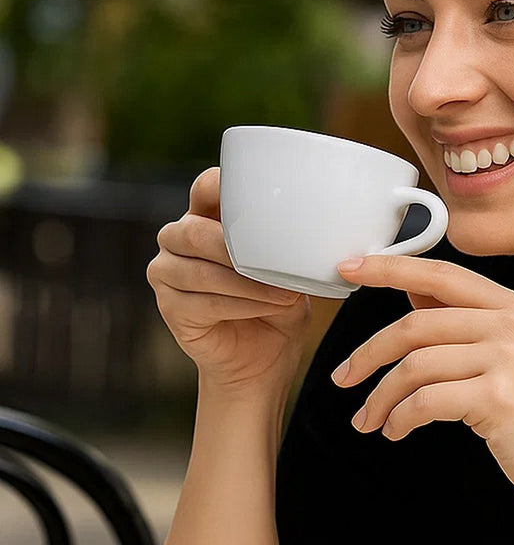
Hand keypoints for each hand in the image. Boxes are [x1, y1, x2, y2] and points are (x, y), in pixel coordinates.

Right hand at [147, 167, 311, 393]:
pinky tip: (267, 308)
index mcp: (209, 218)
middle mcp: (179, 240)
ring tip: (283, 294)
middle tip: (275, 262)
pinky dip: (239, 305)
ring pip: (198, 270)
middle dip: (235, 247)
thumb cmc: (279, 306)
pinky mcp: (170, 307)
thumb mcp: (292, 272)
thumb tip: (314, 236)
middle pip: (192, 231)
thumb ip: (291, 250)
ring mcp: (168, 273)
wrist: (266, 358)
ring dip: (245, 283)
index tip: (255, 194)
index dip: (221, 185)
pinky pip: (201, 302)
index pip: (205, 188)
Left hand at [331, 254, 513, 514]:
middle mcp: (512, 325)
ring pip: (414, 365)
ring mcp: (507, 360)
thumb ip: (466, 324)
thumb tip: (411, 296)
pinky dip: (400, 418)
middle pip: (416, 324)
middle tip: (343, 376)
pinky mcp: (496, 398)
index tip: (351, 267)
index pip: (441, 274)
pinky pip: (425, 401)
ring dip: (380, 396)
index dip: (390, 267)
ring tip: (370, 419)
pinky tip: (397, 431)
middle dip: (368, 353)